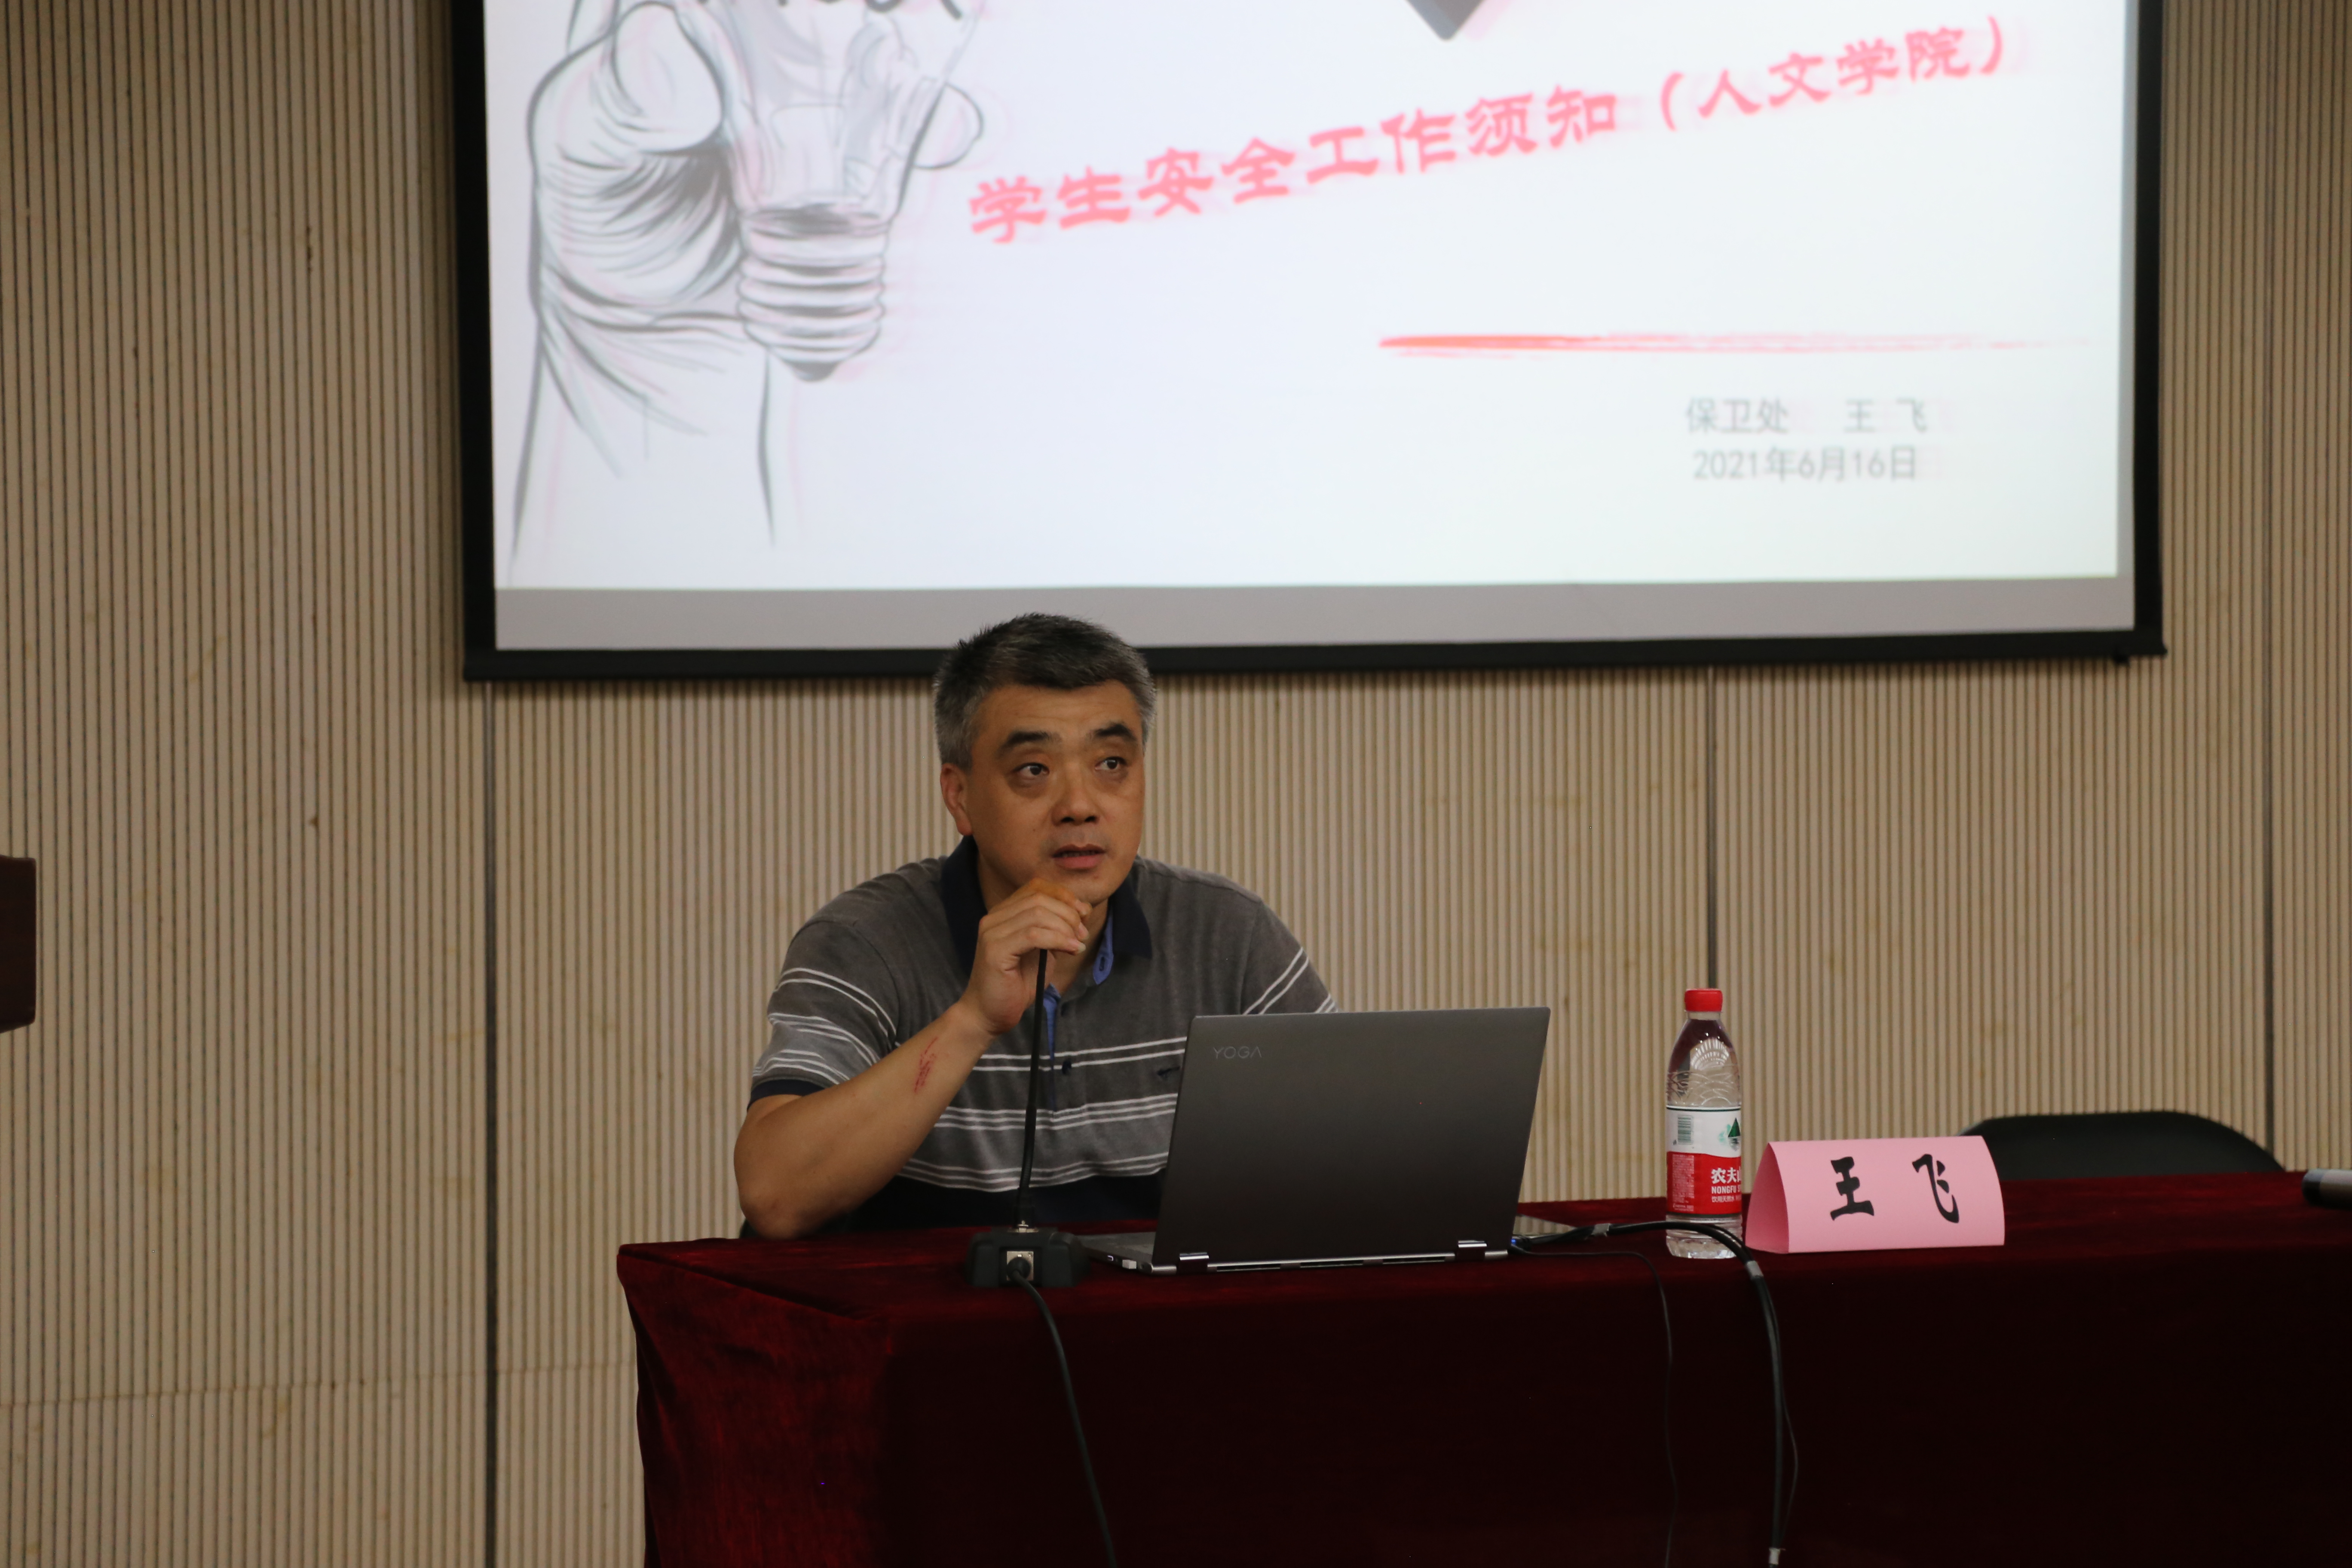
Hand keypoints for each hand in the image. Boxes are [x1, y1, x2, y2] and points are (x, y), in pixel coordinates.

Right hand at [960, 879, 1090, 1036]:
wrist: (989, 1014)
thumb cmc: (1017, 984)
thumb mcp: (1043, 949)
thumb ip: (1055, 929)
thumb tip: (1080, 911)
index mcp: (1004, 913)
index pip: (1036, 887)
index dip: (1064, 895)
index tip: (1083, 914)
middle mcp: (994, 917)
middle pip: (1039, 897)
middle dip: (1068, 913)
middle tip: (1082, 935)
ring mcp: (991, 932)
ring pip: (1037, 913)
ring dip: (1065, 927)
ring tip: (1077, 945)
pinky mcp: (994, 950)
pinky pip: (1033, 935)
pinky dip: (1058, 940)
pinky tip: (1071, 950)